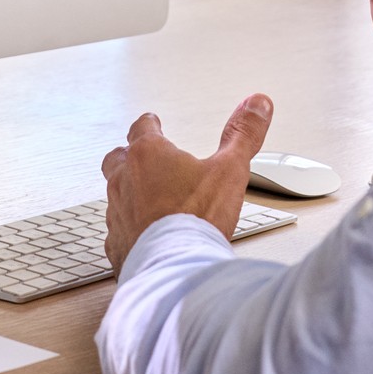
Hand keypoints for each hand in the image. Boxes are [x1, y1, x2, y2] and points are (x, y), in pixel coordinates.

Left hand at [100, 94, 273, 272]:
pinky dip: (128, 228)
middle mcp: (124, 180)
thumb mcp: (230, 169)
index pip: (142, 128)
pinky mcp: (116, 243)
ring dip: (128, 193)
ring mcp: (116, 212)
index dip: (149, 124)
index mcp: (148, 155)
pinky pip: (116, 229)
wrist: (176, 270)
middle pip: (118, 158)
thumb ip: (244, 134)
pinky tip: (141, 235)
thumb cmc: (198, 219)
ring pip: (114, 194)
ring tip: (145, 198)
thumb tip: (257, 103)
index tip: (153, 122)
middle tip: (140, 158)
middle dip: (129, 156)